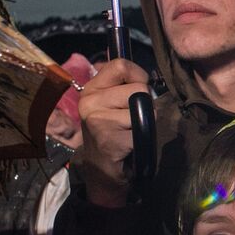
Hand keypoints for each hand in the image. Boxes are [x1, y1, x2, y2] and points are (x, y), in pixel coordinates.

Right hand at [77, 58, 150, 207]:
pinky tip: (129, 144)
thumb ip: (122, 86)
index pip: (120, 64)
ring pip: (142, 106)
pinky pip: (141, 126)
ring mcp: (97, 117)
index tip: (138, 89)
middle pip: (138, 87)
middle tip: (132, 120)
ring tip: (130, 131)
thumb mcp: (112, 104)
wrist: (103, 170)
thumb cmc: (114, 134)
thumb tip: (142, 73)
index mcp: (91, 89)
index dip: (138, 74)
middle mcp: (90, 100)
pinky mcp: (107, 134)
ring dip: (144, 120)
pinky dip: (141, 136)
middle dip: (144, 103)